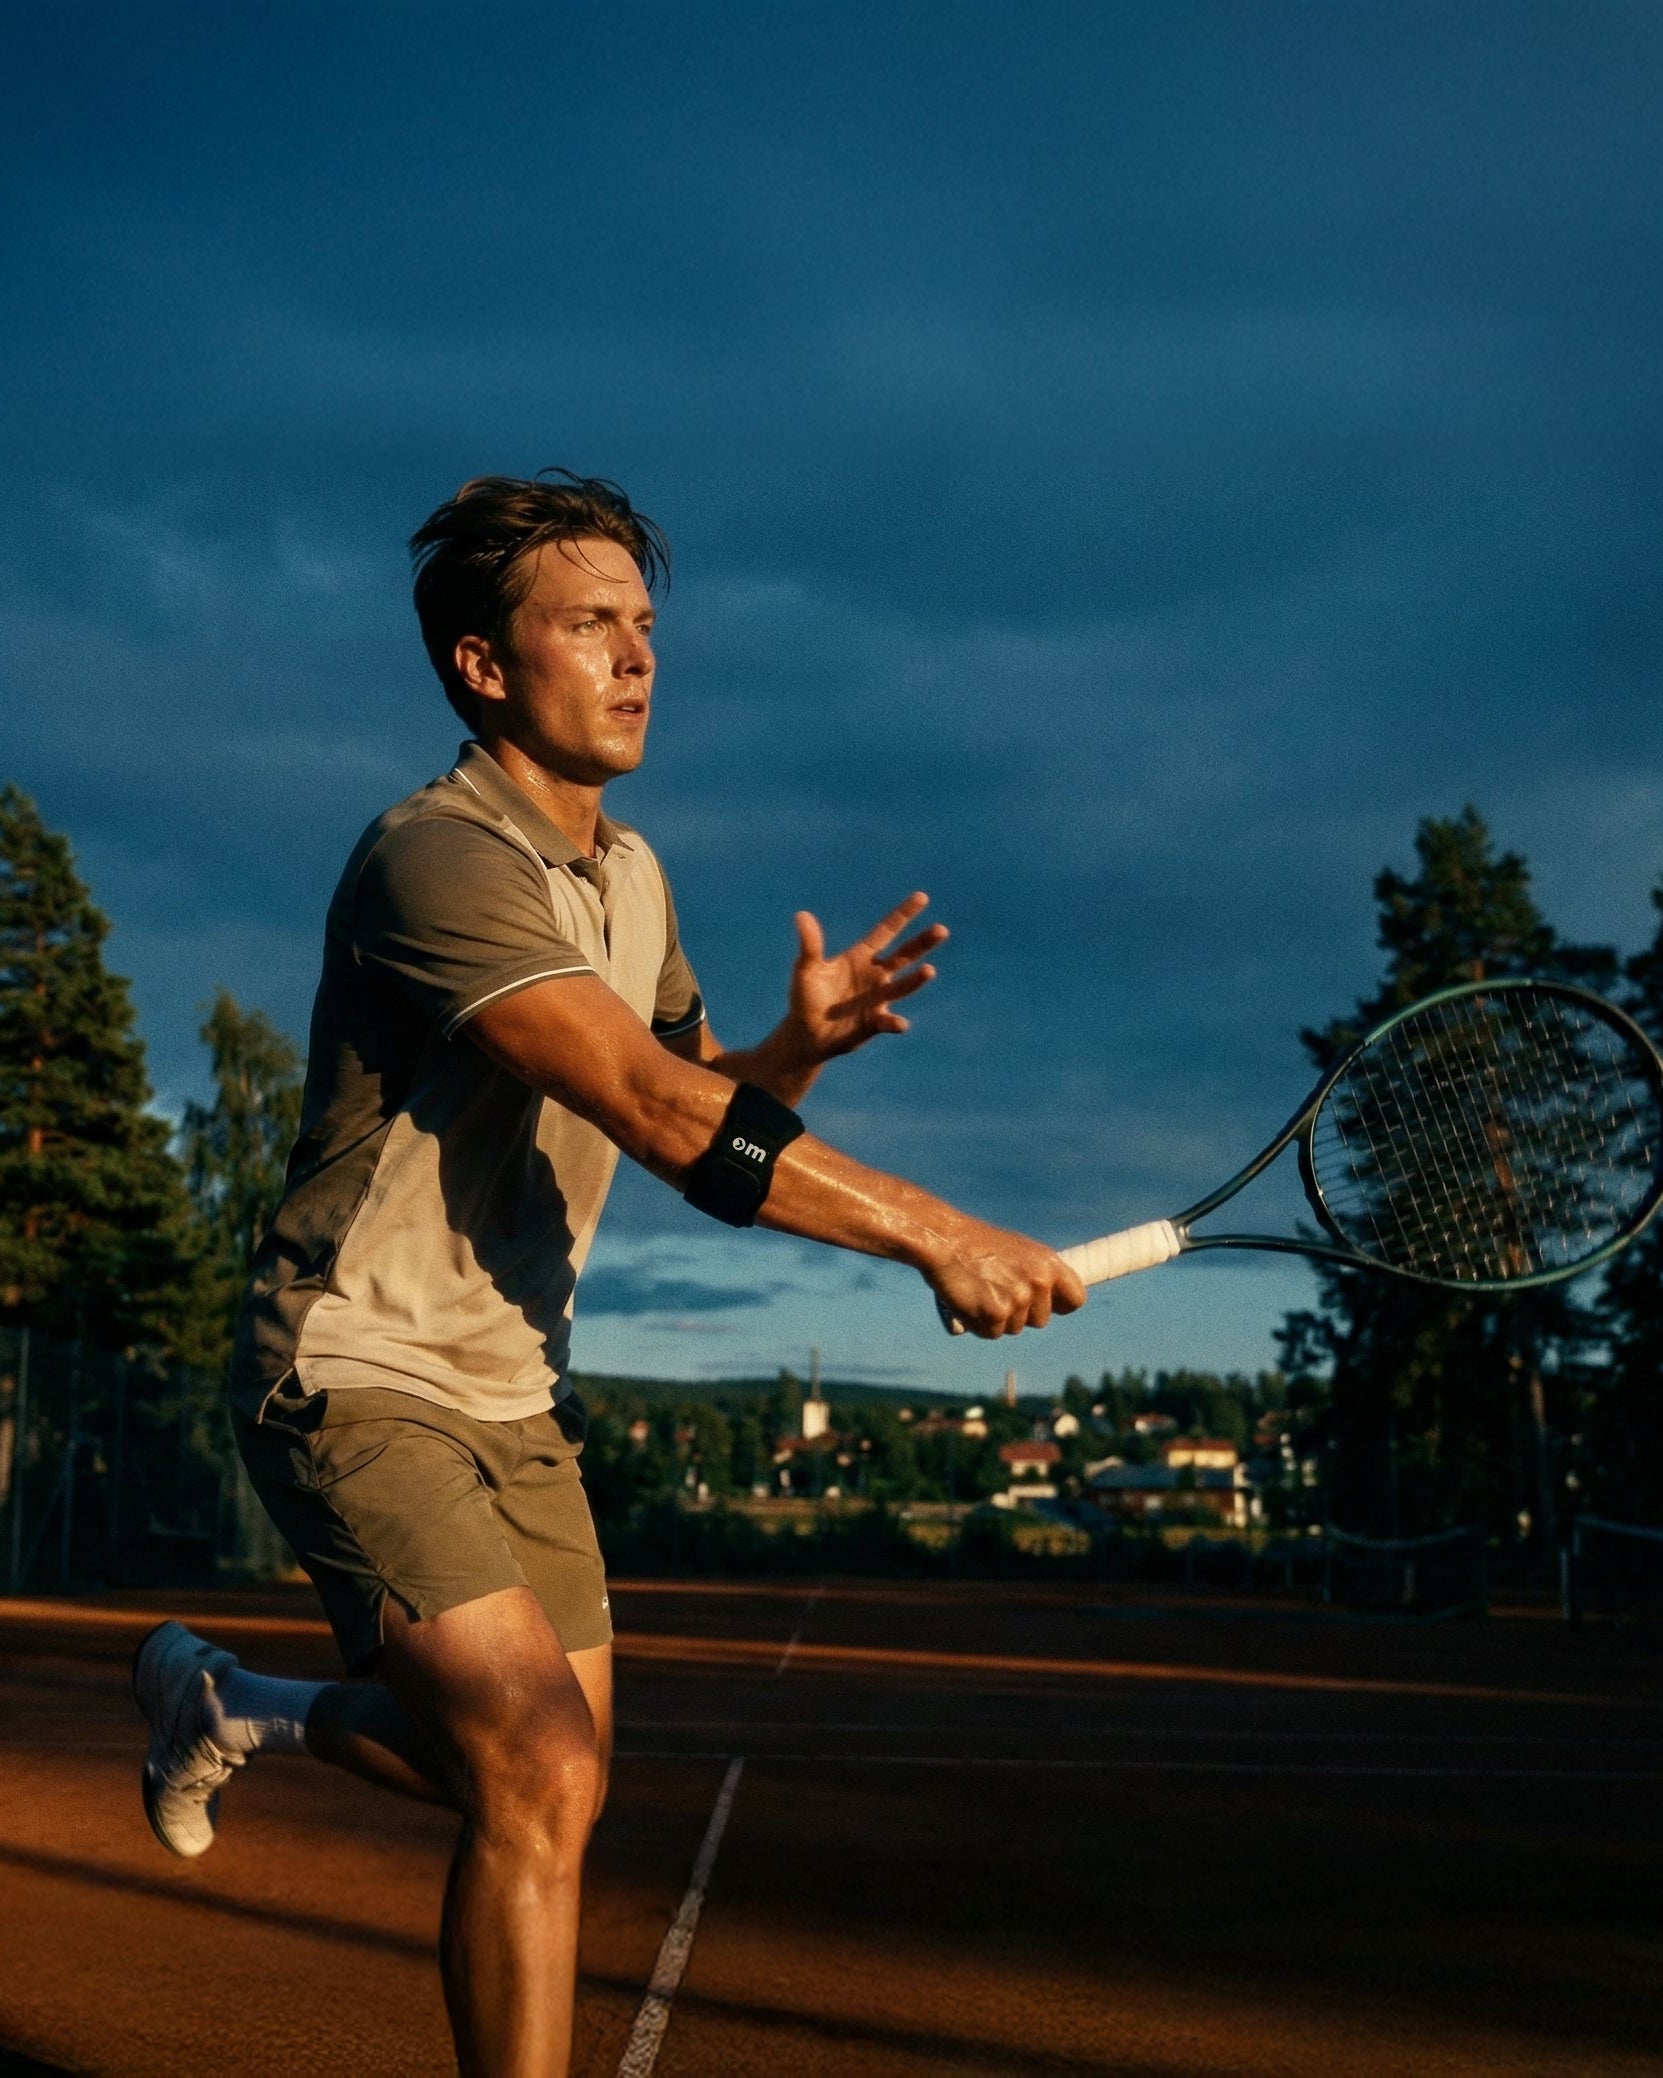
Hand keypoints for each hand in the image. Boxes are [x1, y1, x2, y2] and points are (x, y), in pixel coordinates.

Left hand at [786, 891, 947, 1064]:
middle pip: (904, 955)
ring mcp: (878, 999)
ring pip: (902, 987)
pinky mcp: (875, 1023)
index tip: (922, 897)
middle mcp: (875, 975)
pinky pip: (888, 1022)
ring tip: (929, 971)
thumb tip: (801, 916)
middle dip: (922, 943)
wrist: (806, 1035)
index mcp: (861, 956)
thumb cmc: (806, 998)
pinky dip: (895, 1023)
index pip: (886, 931)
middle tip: (941, 930)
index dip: (903, 914)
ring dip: (916, 980)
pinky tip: (900, 1024)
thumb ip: (810, 945)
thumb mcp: (806, 970)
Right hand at [921, 1219, 1086, 1338]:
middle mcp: (1039, 1282)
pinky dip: (978, 1324)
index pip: (1076, 1299)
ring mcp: (1019, 1300)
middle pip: (1040, 1320)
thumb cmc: (976, 1246)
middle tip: (996, 1291)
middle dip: (1020, 1314)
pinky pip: (992, 1333)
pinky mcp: (996, 1314)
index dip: (1060, 1306)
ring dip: (997, 1318)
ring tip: (979, 1291)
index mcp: (1048, 1263)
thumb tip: (1050, 1296)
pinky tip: (968, 1301)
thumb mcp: (1018, 1251)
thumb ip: (1037, 1273)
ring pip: (1014, 1328)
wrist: (944, 1241)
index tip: (1047, 1306)